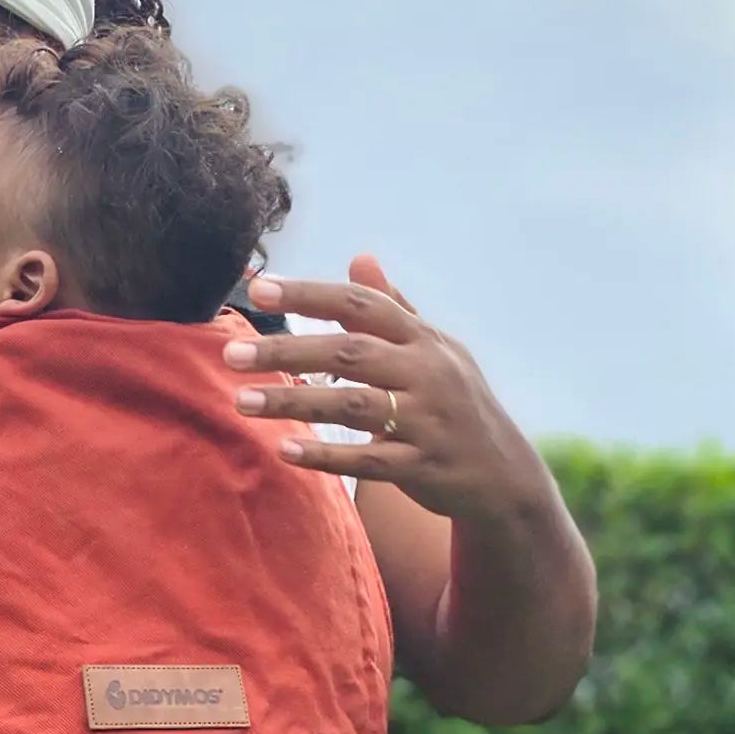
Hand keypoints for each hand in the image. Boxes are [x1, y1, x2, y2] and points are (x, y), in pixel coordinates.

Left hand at [224, 256, 546, 520]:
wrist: (504, 476)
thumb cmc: (455, 404)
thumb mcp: (434, 351)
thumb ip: (393, 308)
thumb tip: (359, 258)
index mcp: (424, 340)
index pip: (361, 307)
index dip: (310, 295)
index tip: (259, 289)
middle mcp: (428, 374)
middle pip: (349, 354)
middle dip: (287, 350)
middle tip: (230, 352)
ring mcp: (427, 421)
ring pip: (352, 406)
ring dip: (294, 402)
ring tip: (242, 401)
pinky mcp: (422, 466)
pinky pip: (368, 459)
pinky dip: (326, 455)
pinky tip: (285, 450)